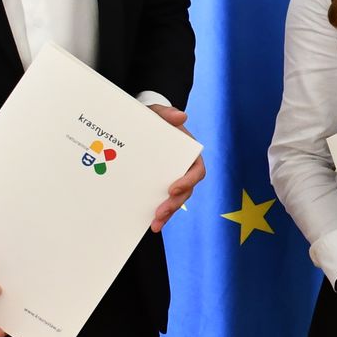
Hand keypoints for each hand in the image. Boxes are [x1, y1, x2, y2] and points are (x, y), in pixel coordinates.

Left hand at [148, 103, 203, 232]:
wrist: (139, 125)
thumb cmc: (152, 118)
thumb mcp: (156, 112)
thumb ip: (167, 113)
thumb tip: (181, 117)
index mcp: (188, 153)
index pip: (196, 170)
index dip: (188, 181)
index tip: (173, 188)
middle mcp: (183, 168)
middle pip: (186, 190)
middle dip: (175, 204)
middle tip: (160, 213)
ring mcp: (172, 178)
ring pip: (176, 200)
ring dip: (168, 213)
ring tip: (156, 224)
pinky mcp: (159, 185)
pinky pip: (163, 201)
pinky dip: (159, 213)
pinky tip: (150, 224)